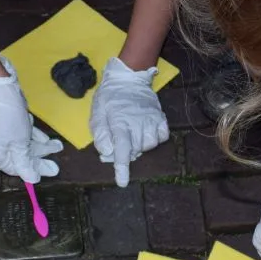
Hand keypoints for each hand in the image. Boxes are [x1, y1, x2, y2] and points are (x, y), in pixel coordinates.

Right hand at [0, 57, 62, 182]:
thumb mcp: (19, 143)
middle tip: (57, 165)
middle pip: (20, 156)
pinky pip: (21, 132)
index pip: (14, 168)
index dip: (32, 170)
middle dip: (40, 159)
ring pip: (23, 142)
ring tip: (58, 147)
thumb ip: (25, 162)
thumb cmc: (9, 117)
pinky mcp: (6, 119)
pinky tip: (45, 138)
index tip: (49, 172)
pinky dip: (33, 135)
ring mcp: (0, 131)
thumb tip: (31, 180)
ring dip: (40, 146)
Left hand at [90, 58, 168, 187]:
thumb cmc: (110, 97)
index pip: (122, 149)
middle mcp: (138, 123)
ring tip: (133, 135)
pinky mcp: (160, 116)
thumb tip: (107, 152)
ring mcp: (151, 119)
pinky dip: (156, 138)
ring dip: (141, 145)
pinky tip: (147, 132)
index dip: (122, 167)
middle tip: (120, 141)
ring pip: (150, 145)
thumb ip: (100, 133)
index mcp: (120, 123)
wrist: (128, 77)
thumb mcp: (97, 112)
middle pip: (136, 150)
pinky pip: (163, 136)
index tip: (122, 182)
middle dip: (127, 151)